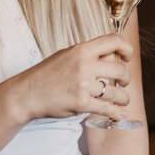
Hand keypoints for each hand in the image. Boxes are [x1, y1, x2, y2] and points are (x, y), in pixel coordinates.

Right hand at [6, 34, 132, 123]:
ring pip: (117, 92)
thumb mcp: (66, 56)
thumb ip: (88, 55)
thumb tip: (112, 56)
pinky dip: (116, 113)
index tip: (127, 57)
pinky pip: (107, 109)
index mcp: (81, 50)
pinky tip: (118, 113)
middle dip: (126, 78)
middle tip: (123, 83)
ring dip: (123, 98)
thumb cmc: (46, 74)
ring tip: (121, 100)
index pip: (114, 41)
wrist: (27, 94)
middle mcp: (84, 65)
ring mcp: (83, 85)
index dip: (126, 48)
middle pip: (120, 70)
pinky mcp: (81, 103)